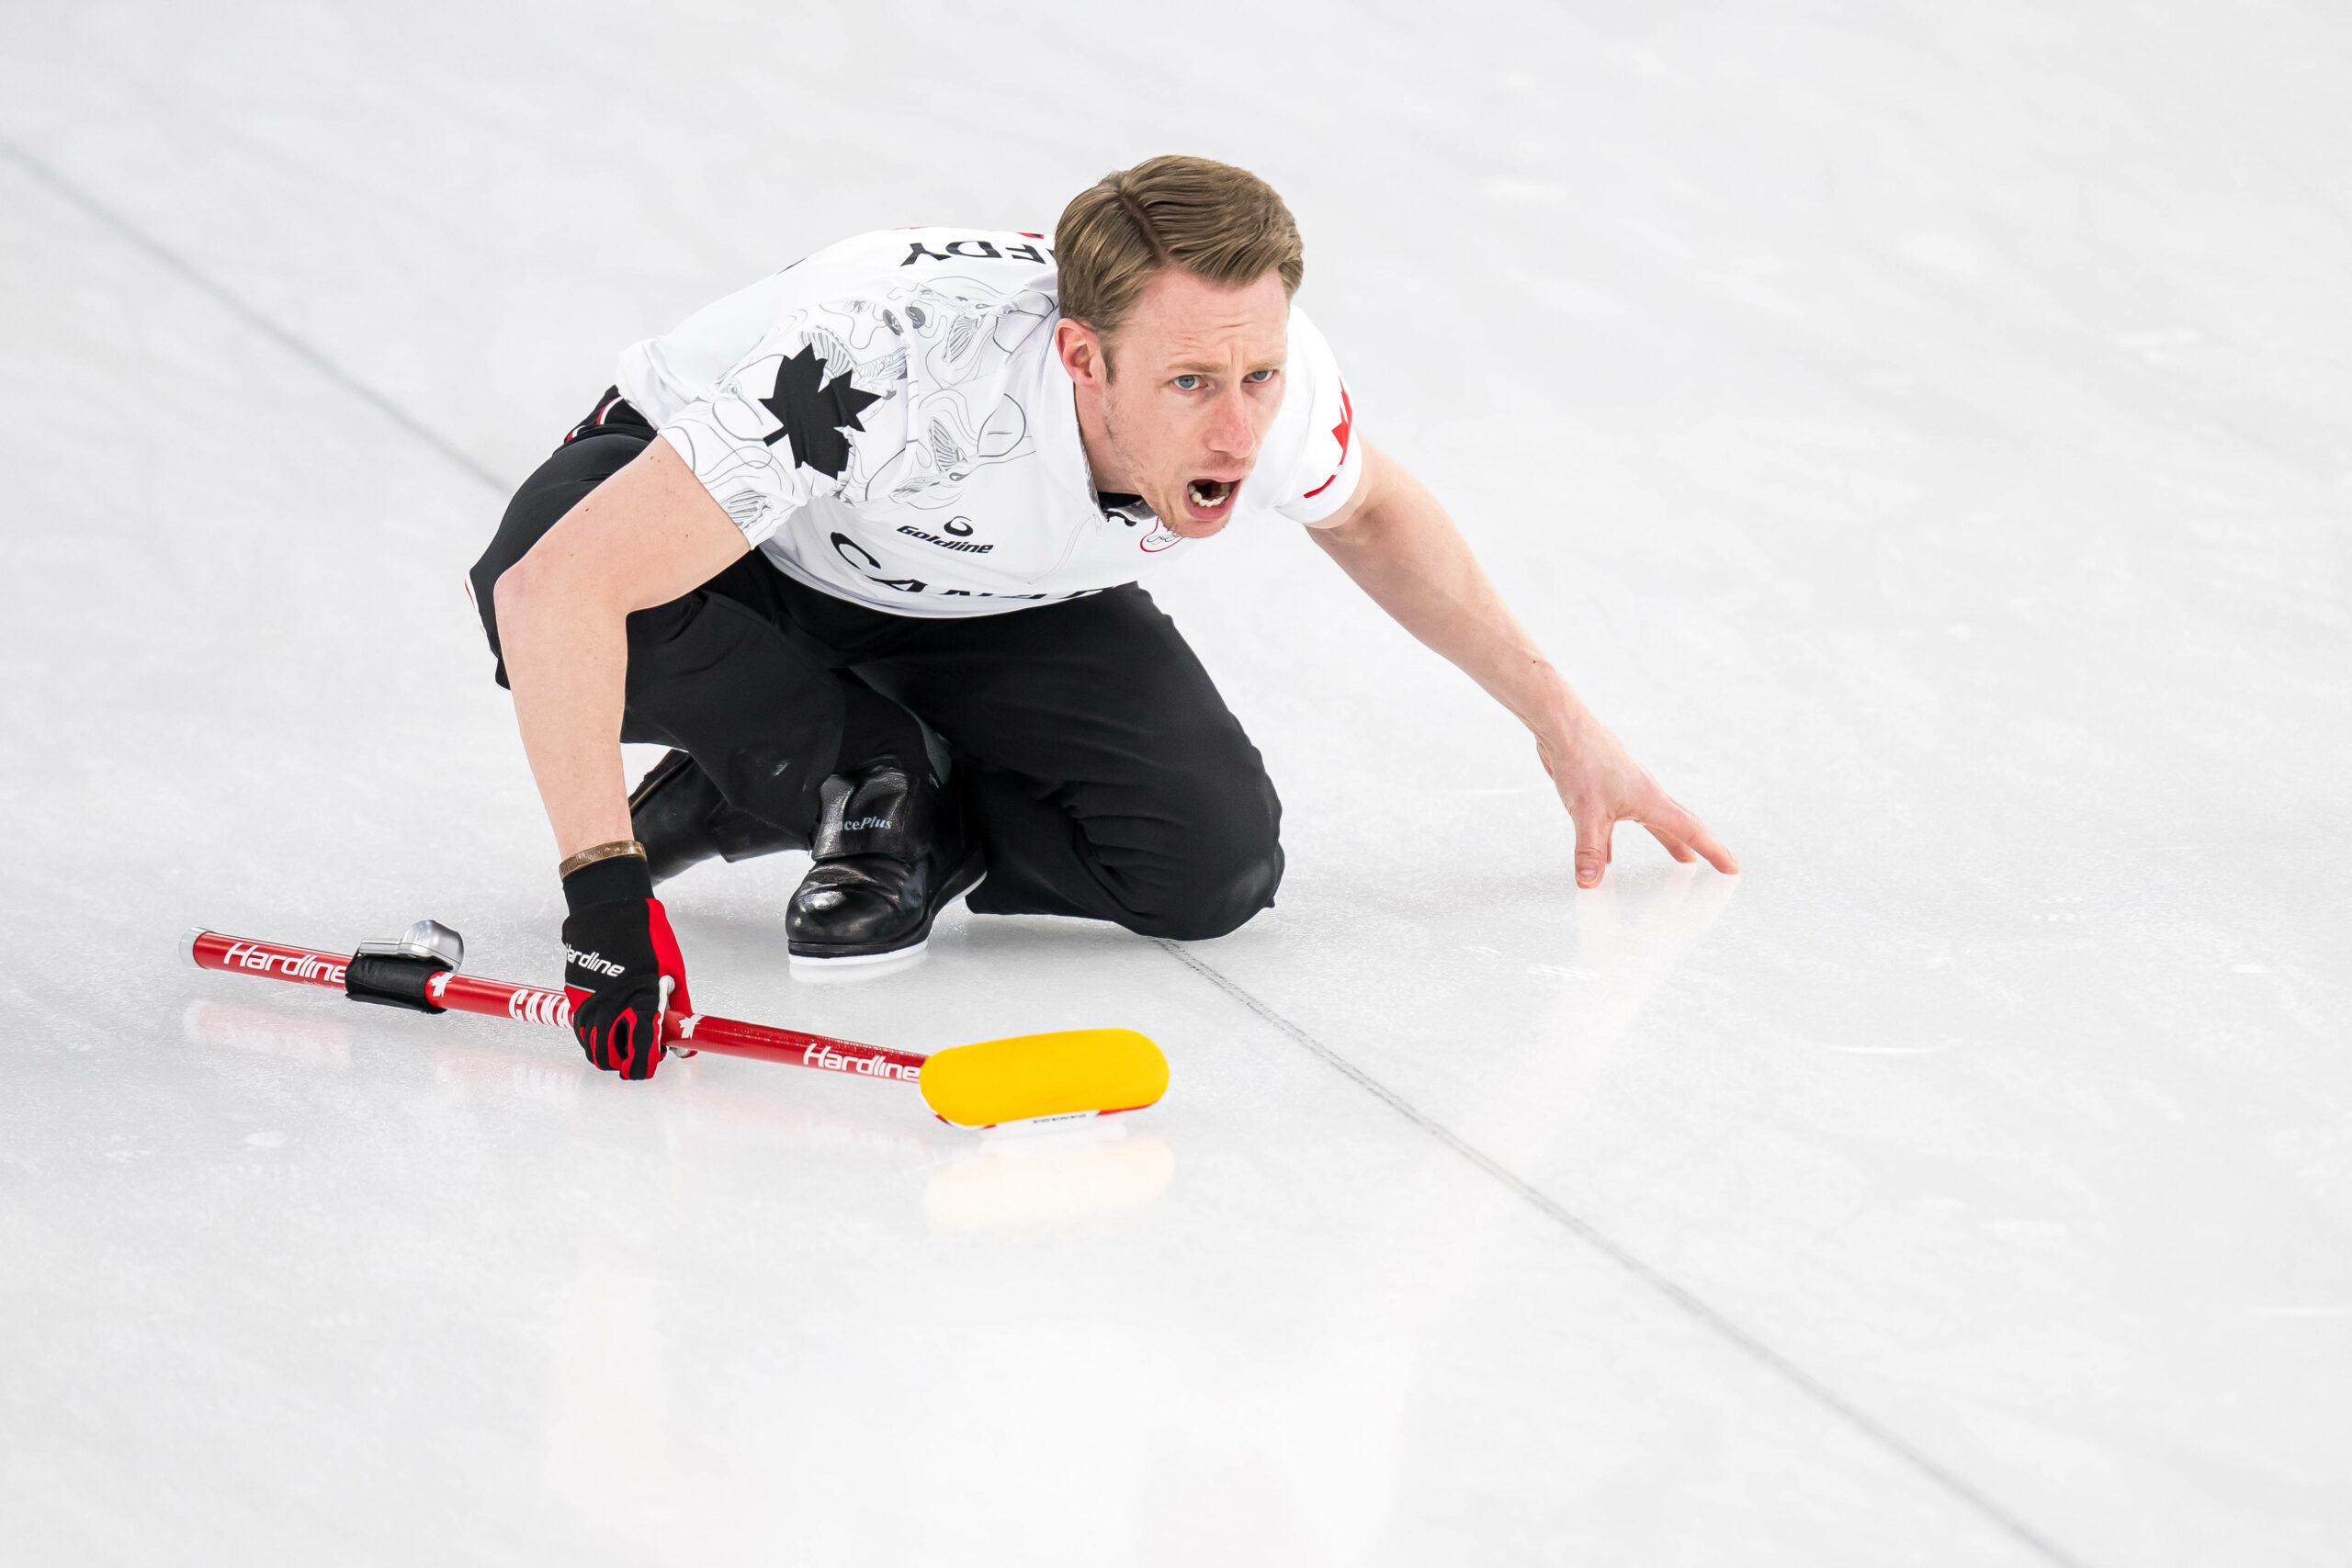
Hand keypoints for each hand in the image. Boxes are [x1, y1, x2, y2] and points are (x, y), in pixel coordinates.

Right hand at [560, 853, 692, 1078]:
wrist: (609, 912)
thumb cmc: (649, 940)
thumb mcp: (675, 974)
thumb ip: (679, 1012)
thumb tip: (683, 1047)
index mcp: (641, 1002)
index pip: (640, 1051)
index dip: (647, 1065)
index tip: (653, 1062)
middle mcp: (611, 1008)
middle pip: (611, 1059)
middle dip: (627, 1063)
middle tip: (641, 1052)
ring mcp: (589, 1004)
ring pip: (592, 1049)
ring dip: (609, 1053)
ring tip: (625, 1040)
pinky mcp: (575, 998)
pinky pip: (581, 1032)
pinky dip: (594, 1038)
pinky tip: (609, 1028)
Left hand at [1536, 717, 1737, 889]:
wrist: (1563, 729)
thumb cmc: (1583, 761)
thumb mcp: (1588, 814)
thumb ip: (1590, 851)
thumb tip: (1589, 883)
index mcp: (1651, 800)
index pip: (1691, 831)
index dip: (1714, 851)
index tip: (1732, 867)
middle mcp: (1644, 794)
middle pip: (1679, 825)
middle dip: (1698, 845)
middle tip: (1718, 862)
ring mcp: (1625, 790)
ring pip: (1651, 823)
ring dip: (1666, 841)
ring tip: (1681, 858)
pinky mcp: (1603, 789)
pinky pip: (1617, 822)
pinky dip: (1615, 843)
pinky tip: (1607, 858)